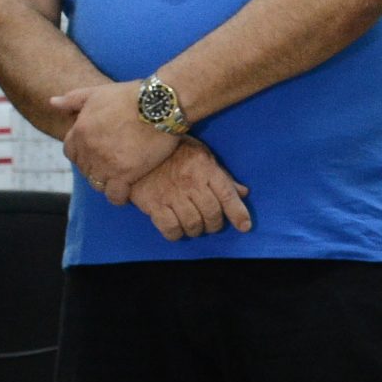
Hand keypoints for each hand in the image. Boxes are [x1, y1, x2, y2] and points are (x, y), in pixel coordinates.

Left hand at [52, 81, 181, 202]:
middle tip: (112, 166)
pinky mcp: (125, 174)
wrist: (161, 104)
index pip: (70, 152)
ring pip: (97, 184)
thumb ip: (73, 99)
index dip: (83, 154)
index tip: (96, 154)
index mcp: (81, 130)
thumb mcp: (98, 92)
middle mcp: (89, 149)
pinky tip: (125, 192)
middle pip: (85, 169)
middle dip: (95, 168)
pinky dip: (118, 196)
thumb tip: (52, 102)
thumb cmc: (132, 96)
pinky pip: (114, 195)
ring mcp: (106, 163)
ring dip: (106, 183)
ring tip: (119, 179)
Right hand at [126, 138, 251, 240]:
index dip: (238, 213)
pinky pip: (170, 228)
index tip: (244, 226)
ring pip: (193, 224)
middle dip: (215, 224)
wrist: (137, 147)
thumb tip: (243, 193)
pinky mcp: (152, 204)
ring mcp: (171, 194)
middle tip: (212, 223)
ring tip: (195, 226)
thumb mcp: (201, 156)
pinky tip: (177, 229)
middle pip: (212, 213)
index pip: (227, 195)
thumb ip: (222, 176)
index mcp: (205, 168)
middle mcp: (190, 182)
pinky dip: (177, 234)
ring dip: (197, 230)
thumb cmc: (174, 151)